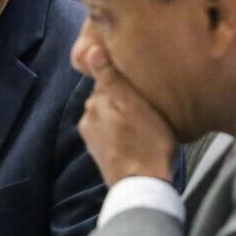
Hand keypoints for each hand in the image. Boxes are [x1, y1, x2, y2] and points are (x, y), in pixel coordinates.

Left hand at [77, 44, 176, 185]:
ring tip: (141, 122)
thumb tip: (91, 49)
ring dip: (119, 114)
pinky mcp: (96, 151)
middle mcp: (88, 114)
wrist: (141, 186)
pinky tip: (131, 137)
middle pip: (106, 95)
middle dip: (121, 96)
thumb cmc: (146, 142)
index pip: (108, 76)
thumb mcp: (136, 105)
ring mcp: (90, 134)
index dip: (125, 76)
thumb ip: (112, 77)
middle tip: (146, 102)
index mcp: (98, 99)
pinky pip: (107, 132)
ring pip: (107, 114)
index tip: (140, 79)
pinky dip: (117, 131)